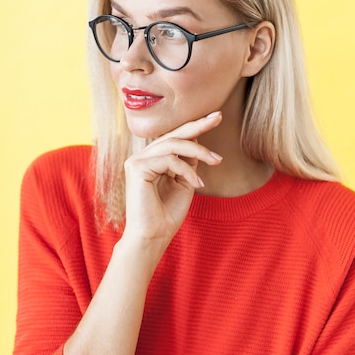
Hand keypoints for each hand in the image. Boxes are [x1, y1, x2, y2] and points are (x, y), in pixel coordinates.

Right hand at [123, 111, 222, 244]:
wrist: (153, 237)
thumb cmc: (167, 215)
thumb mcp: (184, 184)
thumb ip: (188, 163)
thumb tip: (197, 141)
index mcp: (152, 160)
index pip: (174, 138)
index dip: (194, 127)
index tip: (215, 118)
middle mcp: (142, 158)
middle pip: (173, 134)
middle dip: (197, 125)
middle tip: (218, 117)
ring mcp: (136, 161)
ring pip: (173, 144)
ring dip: (199, 151)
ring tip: (216, 160)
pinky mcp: (136, 167)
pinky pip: (169, 160)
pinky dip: (187, 170)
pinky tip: (197, 184)